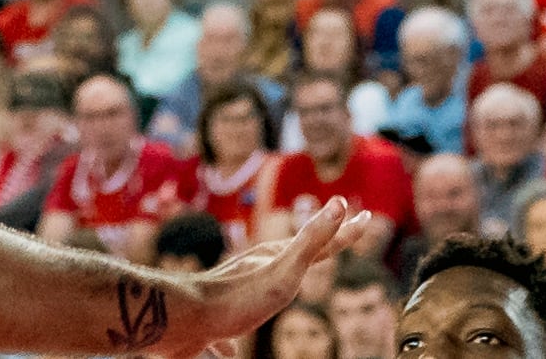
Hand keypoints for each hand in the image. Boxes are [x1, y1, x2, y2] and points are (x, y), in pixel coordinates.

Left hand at [164, 201, 390, 357]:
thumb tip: (337, 202)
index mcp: (273, 260)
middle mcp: (254, 272)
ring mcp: (234, 295)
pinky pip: (230, 332)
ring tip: (285, 286)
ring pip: (261, 290)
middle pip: (291, 259)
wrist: (180, 321)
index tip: (364, 216)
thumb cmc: (235, 299)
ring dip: (277, 287)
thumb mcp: (282, 271)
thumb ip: (310, 241)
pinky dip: (234, 342)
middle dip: (314, 250)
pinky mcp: (215, 325)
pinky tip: (229, 353)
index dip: (343, 231)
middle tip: (334, 239)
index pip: (318, 242)